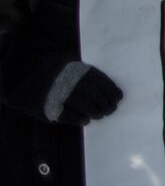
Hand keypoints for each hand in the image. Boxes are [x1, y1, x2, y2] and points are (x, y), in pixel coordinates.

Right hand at [7, 57, 122, 125]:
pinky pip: (69, 115)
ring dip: (95, 112)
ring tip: (99, 115)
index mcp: (76, 69)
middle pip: (94, 94)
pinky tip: (86, 120)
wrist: (25, 80)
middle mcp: (69, 80)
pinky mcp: (50, 107)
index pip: (100, 81)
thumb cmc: (56, 73)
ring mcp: (59, 94)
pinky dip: (80, 119)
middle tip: (110, 110)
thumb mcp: (71, 65)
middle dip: (105, 104)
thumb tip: (112, 91)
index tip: (118, 98)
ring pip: (84, 105)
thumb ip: (87, 74)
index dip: (111, 91)